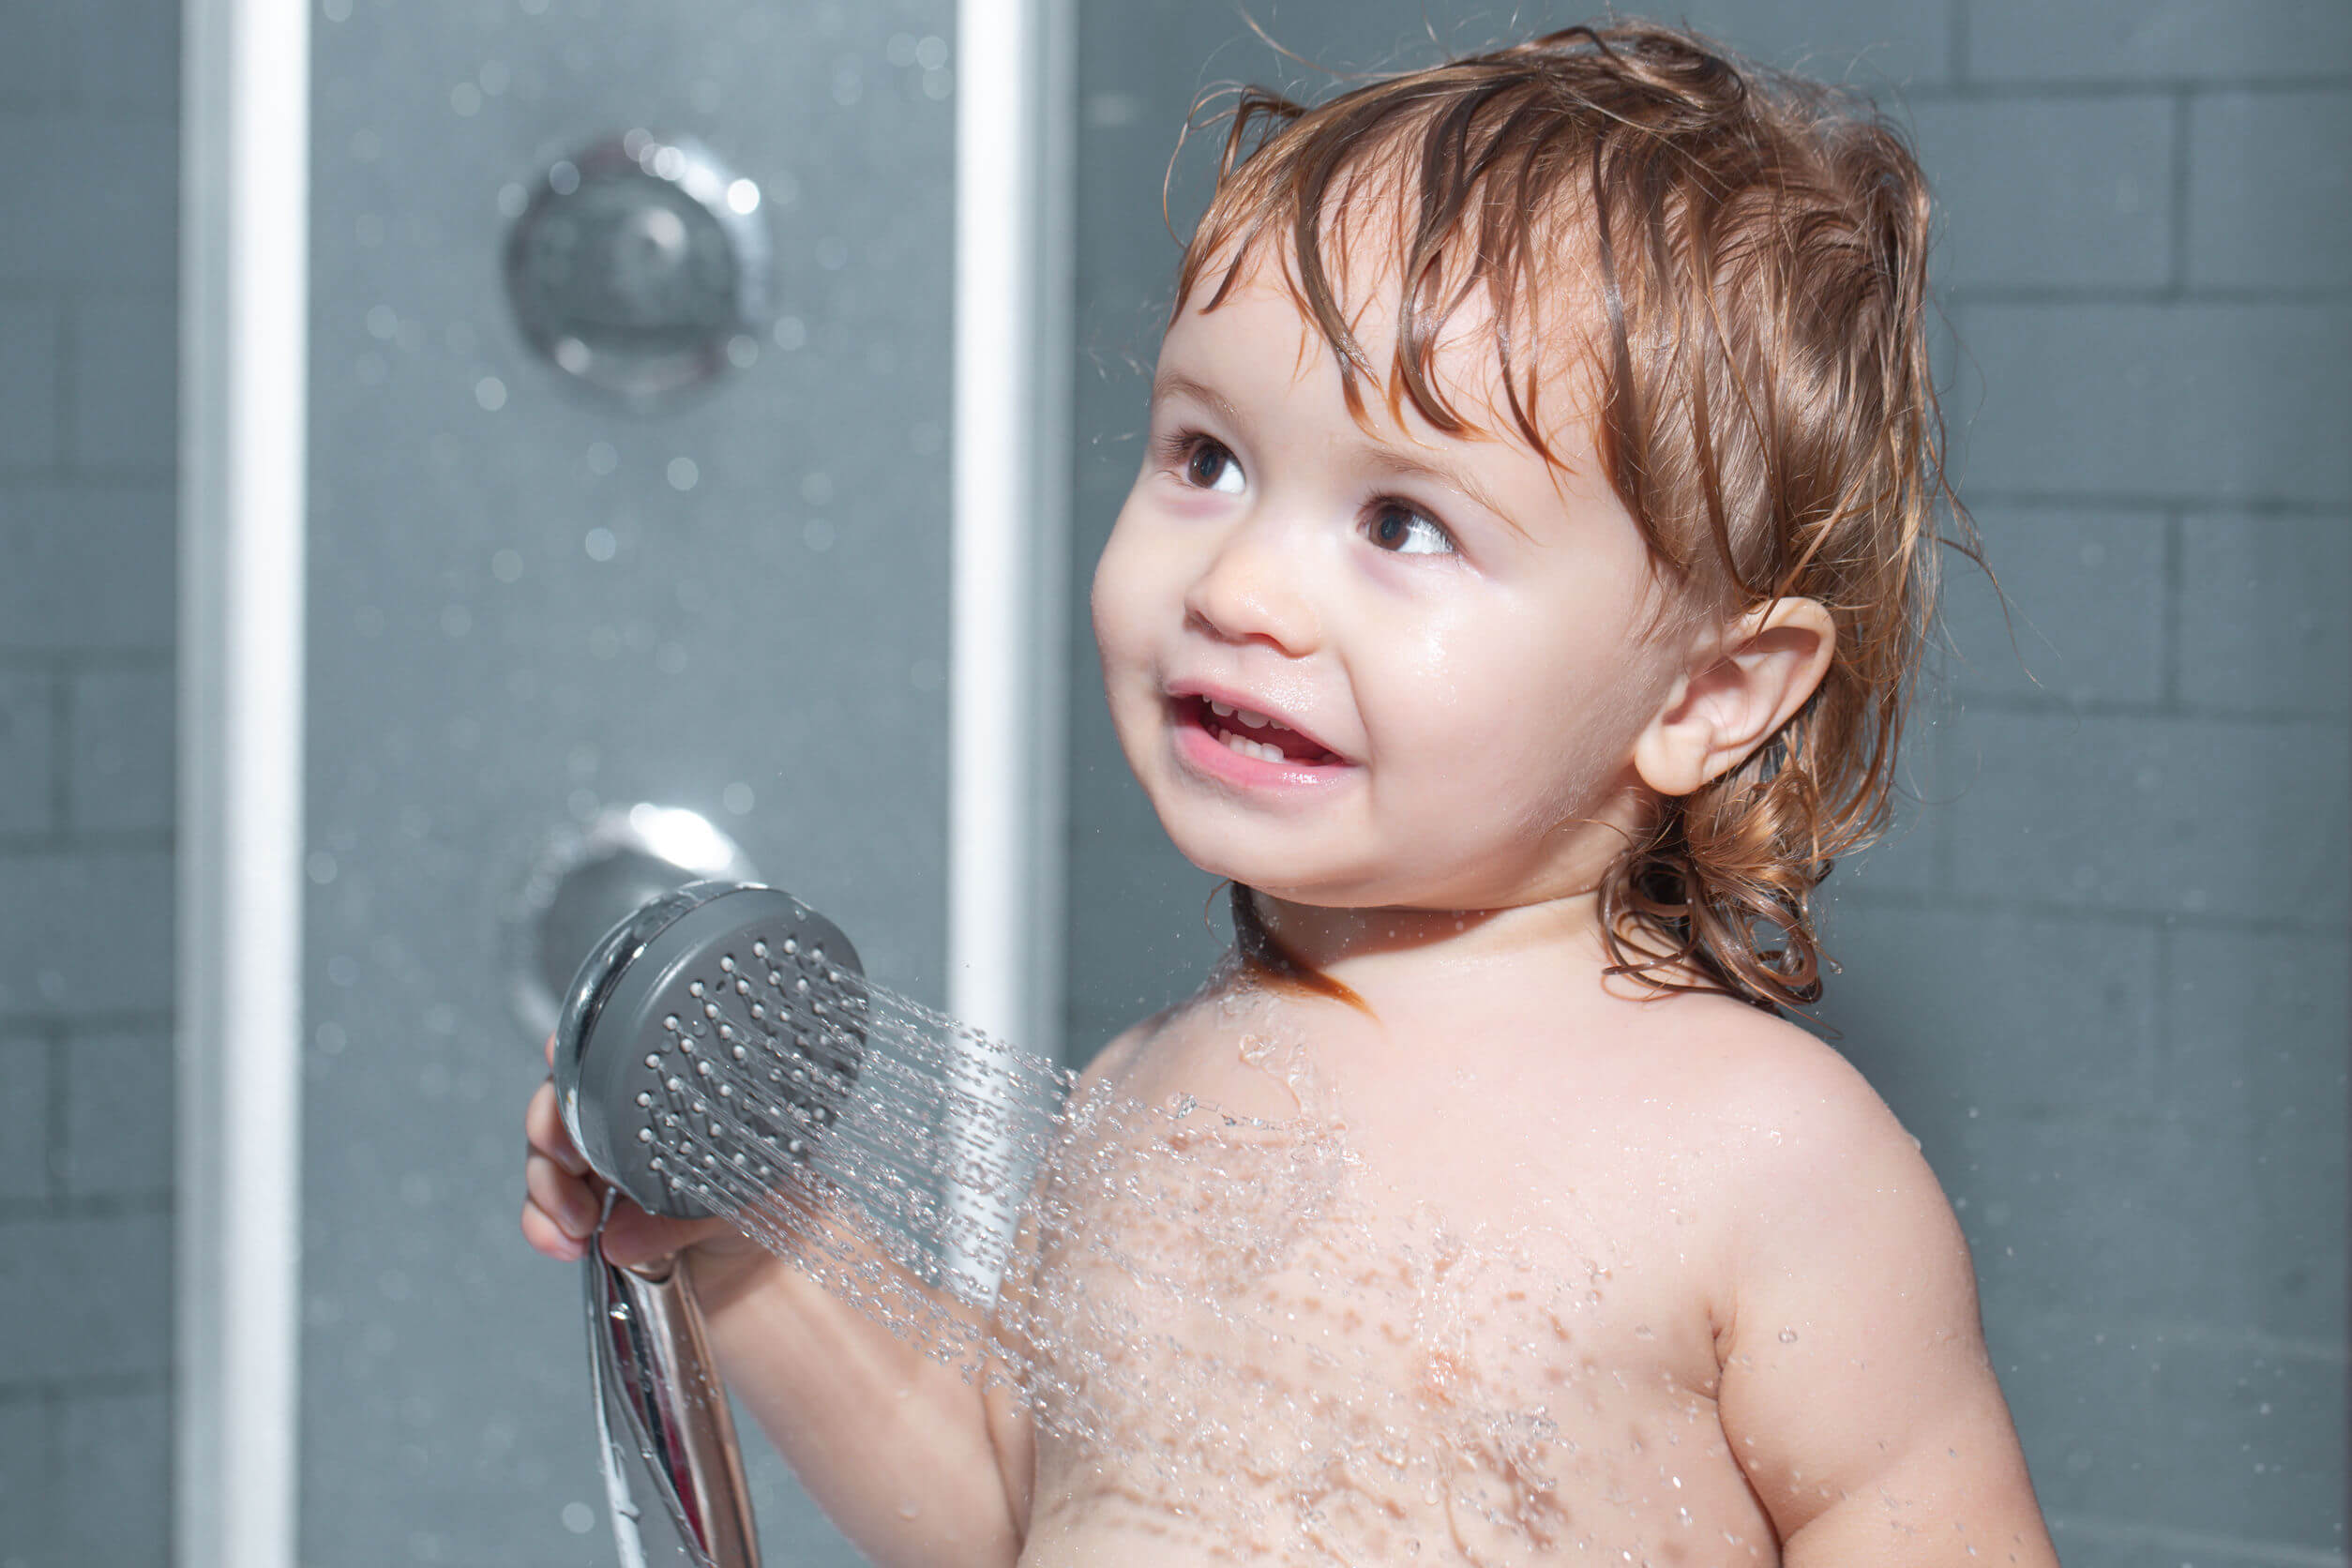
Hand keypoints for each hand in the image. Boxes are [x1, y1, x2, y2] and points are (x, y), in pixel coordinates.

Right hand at [521, 1033, 745, 1269]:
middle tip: (570, 1160)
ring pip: (545, 1154)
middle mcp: (630, 1119)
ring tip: (580, 1221)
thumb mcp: (747, 1196)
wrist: (766, 1261)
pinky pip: (542, 1208)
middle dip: (550, 1127)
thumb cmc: (770, 1201)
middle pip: (562, 1099)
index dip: (578, 1050)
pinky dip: (542, 1225)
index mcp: (673, 1093)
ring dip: (548, 1187)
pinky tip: (565, 1243)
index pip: (614, 1052)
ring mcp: (603, 1163)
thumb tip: (618, 1237)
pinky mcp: (585, 1206)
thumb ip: (686, 1218)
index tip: (559, 1060)